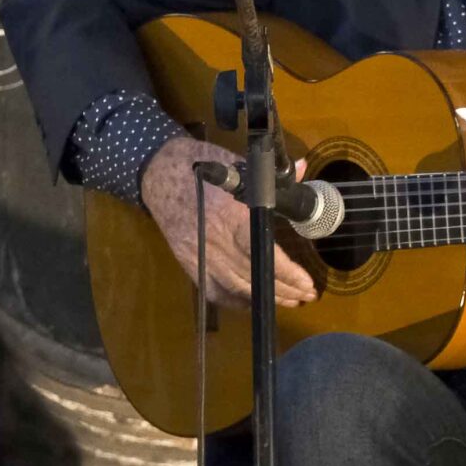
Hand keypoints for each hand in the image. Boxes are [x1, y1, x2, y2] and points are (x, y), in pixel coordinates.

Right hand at [136, 135, 318, 308]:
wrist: (158, 172)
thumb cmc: (199, 166)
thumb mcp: (236, 164)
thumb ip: (270, 176)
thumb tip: (301, 168)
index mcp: (230, 215)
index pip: (262, 252)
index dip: (287, 272)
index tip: (307, 282)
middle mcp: (215, 240)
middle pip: (254, 273)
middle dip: (285, 288)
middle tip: (307, 295)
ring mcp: (200, 254)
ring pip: (237, 286)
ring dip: (266, 297)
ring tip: (290, 300)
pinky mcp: (188, 262)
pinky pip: (214, 291)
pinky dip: (235, 300)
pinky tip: (254, 301)